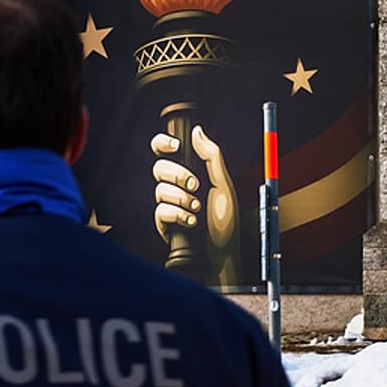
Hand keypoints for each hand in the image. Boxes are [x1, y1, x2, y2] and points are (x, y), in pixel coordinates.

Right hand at [151, 125, 238, 285]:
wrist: (222, 255)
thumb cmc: (226, 223)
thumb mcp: (224, 185)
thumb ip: (211, 156)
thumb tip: (197, 131)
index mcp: (192, 173)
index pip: (167, 152)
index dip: (164, 143)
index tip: (174, 145)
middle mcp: (178, 187)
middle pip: (159, 167)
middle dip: (177, 175)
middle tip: (195, 185)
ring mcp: (169, 205)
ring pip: (160, 189)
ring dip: (183, 199)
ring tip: (198, 210)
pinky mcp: (163, 222)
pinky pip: (160, 210)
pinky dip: (178, 215)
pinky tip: (191, 222)